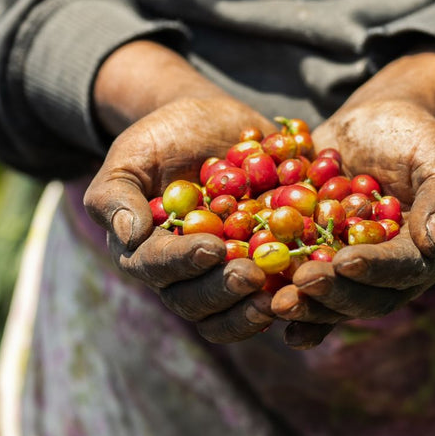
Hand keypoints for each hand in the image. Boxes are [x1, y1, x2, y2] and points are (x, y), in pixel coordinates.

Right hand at [83, 41, 277, 342]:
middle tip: (253, 274)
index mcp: (148, 254)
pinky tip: (317, 282)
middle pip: (198, 303)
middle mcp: (186, 276)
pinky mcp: (266, 269)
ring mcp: (227, 277)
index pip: (158, 270)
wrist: (214, 123)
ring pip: (235, 312)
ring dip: (257, 310)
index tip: (212, 247)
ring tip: (283, 295)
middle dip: (225, 291)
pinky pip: (278, 295)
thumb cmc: (163, 138)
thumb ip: (116, 195)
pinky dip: (297, 293)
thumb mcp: (132, 156)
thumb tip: (129, 237)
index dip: (184, 263)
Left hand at [270, 46, 434, 347]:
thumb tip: (434, 245)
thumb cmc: (414, 134)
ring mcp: (353, 272)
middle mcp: (391, 274)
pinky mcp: (319, 262)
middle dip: (332, 294)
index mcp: (429, 254)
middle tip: (300, 285)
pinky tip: (257, 301)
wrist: (372, 122)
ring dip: (305, 306)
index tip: (345, 261)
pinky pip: (302, 285)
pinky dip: (280, 294)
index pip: (403, 268)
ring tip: (276, 303)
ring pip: (331, 301)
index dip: (375, 269)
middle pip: (364, 297)